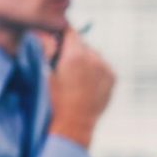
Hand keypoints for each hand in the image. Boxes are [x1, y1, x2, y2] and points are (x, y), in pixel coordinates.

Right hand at [47, 29, 114, 148]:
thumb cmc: (54, 101)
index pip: (69, 31)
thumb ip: (45, 50)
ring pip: (93, 54)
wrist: (73, 126)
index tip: (55, 41)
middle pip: (81, 42)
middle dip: (72, 49)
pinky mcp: (112, 78)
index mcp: (74, 56)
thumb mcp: (44, 75)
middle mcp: (93, 58)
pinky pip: (102, 65)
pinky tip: (86, 83)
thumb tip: (44, 33)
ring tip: (75, 77)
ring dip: (85, 59)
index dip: (61, 34)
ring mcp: (105, 68)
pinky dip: (95, 69)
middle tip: (63, 65)